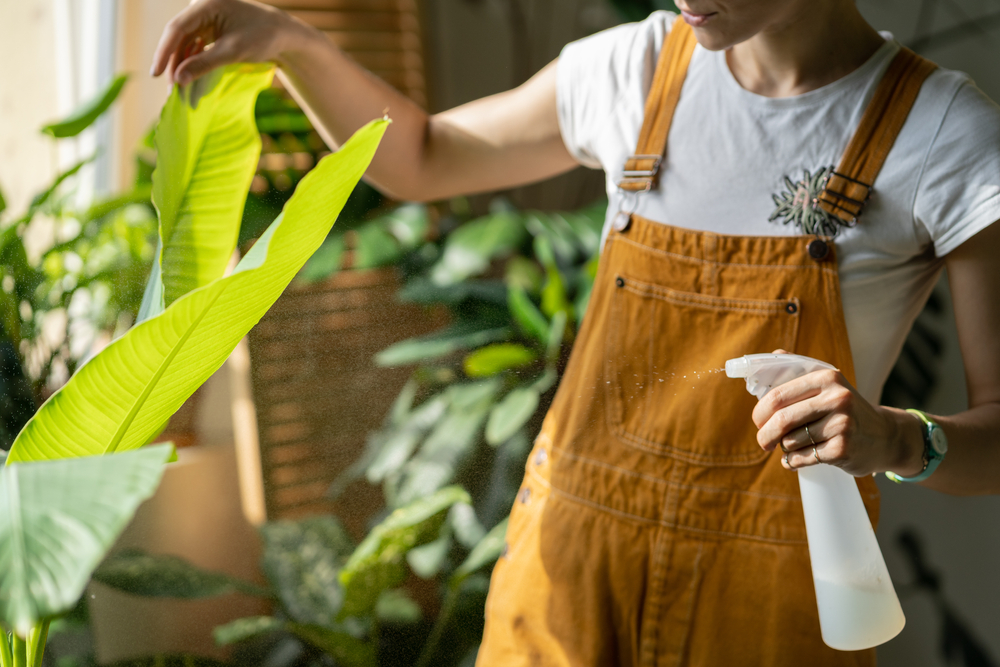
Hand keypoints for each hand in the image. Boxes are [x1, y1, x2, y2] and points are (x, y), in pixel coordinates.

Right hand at [150, 0, 306, 85]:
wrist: (283, 35)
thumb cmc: (262, 38)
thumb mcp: (232, 52)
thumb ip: (204, 64)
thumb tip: (178, 80)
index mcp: (206, 5)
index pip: (176, 28)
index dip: (164, 52)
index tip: (156, 73)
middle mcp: (202, 8)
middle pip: (178, 37)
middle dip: (173, 62)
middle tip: (170, 89)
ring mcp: (206, 18)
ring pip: (185, 43)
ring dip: (182, 65)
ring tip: (179, 89)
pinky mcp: (210, 29)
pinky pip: (195, 46)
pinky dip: (192, 62)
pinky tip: (188, 79)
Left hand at [751, 351, 924, 476]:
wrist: (886, 436)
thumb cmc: (846, 410)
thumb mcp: (828, 385)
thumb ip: (799, 370)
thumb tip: (772, 355)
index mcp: (827, 377)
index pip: (778, 395)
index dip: (760, 411)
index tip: (758, 421)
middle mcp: (837, 399)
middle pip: (782, 420)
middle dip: (765, 434)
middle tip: (763, 442)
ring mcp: (842, 425)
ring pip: (790, 441)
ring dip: (783, 448)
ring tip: (792, 446)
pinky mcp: (843, 449)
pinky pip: (802, 458)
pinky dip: (792, 461)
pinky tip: (795, 459)